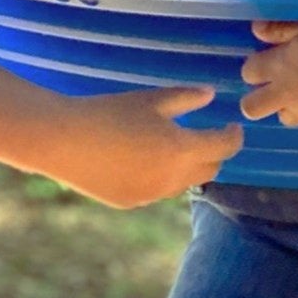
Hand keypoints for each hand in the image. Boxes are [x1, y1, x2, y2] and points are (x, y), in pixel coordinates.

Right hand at [46, 86, 242, 208]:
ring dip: (187, 168)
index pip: (224, 147)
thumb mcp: (150, 100)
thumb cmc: (109, 112)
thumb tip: (210, 95)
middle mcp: (172, 178)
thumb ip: (185, 98)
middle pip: (209, 170)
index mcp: (182, 149)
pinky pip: (157, 191)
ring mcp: (152, 195)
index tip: (234, 127)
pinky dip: (160, 178)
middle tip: (209, 139)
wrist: (63, 141)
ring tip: (176, 150)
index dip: (234, 136)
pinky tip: (144, 161)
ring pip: (183, 184)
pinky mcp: (131, 202)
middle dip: (214, 154)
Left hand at [239, 20, 297, 129]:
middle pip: (253, 107)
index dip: (254, 69)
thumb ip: (286, 29)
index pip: (249, 72)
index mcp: (284, 64)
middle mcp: (291, 92)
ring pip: (285, 118)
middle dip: (256, 100)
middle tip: (276, 89)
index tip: (266, 64)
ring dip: (291, 108)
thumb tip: (257, 29)